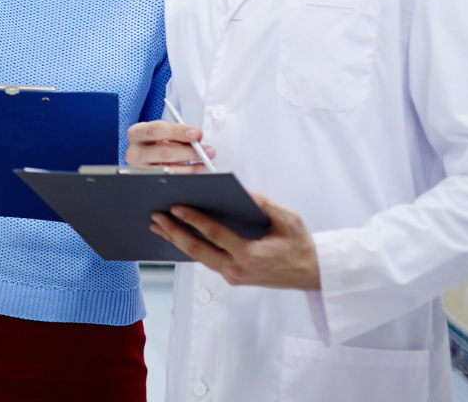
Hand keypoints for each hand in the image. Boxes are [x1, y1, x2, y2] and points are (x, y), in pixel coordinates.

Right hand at [125, 120, 215, 172]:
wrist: (145, 159)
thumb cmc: (156, 143)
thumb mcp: (162, 134)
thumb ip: (176, 133)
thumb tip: (197, 136)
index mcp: (136, 133)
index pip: (156, 130)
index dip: (178, 131)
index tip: (197, 133)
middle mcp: (134, 152)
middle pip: (164, 152)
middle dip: (189, 151)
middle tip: (208, 150)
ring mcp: (140, 170)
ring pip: (169, 170)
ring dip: (193, 166)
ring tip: (207, 161)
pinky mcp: (148, 182)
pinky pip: (171, 180)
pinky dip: (188, 174)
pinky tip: (199, 170)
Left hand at [150, 191, 320, 289]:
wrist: (312, 273)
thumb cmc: (300, 244)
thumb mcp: (289, 219)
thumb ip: (264, 203)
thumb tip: (240, 189)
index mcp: (251, 255)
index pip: (215, 235)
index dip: (194, 220)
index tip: (176, 207)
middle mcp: (238, 269)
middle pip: (198, 250)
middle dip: (174, 232)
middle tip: (156, 216)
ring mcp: (234, 276)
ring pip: (198, 257)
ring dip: (176, 240)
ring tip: (158, 224)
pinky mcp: (232, 277)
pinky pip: (207, 260)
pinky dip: (189, 246)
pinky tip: (177, 235)